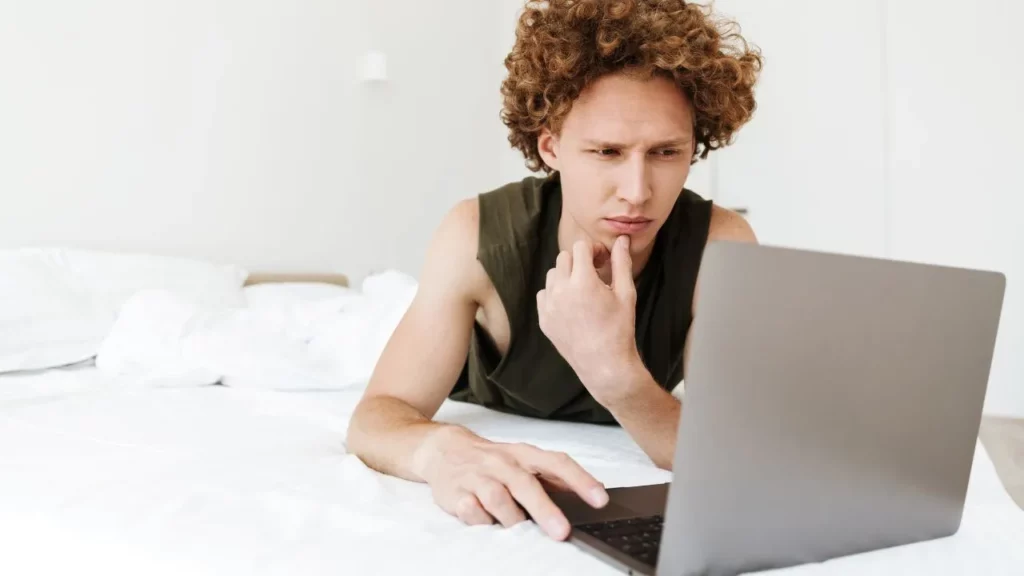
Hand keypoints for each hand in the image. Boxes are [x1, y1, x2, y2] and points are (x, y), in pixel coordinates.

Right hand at [414, 426, 608, 539]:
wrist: (444, 448)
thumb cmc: (492, 460)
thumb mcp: (524, 460)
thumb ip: (554, 477)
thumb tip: (594, 492)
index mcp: (524, 454)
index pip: (556, 463)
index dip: (580, 480)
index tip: (599, 499)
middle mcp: (502, 463)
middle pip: (525, 484)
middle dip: (545, 510)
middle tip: (562, 532)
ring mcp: (478, 477)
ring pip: (497, 498)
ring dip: (511, 518)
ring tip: (520, 532)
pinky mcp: (456, 492)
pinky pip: (470, 509)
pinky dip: (480, 520)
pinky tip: (486, 522)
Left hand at [537, 235, 643, 404]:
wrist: (604, 365)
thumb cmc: (619, 329)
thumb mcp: (626, 294)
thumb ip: (621, 263)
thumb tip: (622, 240)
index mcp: (583, 281)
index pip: (580, 247)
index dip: (593, 250)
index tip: (603, 260)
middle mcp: (561, 290)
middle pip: (564, 257)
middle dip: (579, 261)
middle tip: (595, 274)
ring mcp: (549, 306)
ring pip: (553, 275)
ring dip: (567, 276)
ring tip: (583, 290)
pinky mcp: (544, 319)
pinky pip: (544, 294)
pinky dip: (556, 293)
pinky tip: (571, 304)